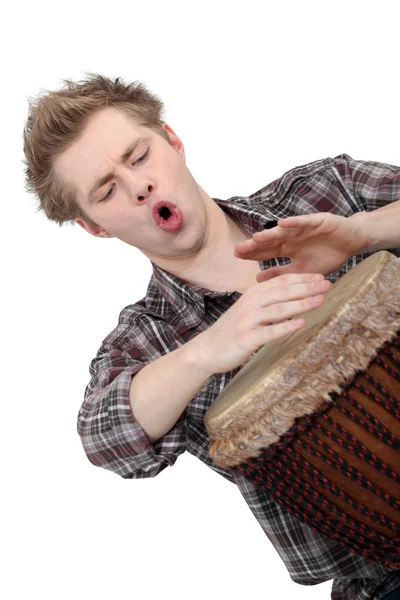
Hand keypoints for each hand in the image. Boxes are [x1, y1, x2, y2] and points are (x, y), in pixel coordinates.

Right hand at [194, 273, 330, 373]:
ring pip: (279, 309)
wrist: (207, 350)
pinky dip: (286, 327)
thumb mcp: (248, 310)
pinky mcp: (247, 338)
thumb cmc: (231, 331)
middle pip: (282, 292)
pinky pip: (270, 331)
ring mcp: (248, 320)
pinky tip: (302, 324)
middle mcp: (250, 303)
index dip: (302, 278)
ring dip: (301, 304)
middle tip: (327, 284)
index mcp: (252, 294)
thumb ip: (267, 301)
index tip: (321, 277)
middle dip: (306, 287)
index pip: (281, 282)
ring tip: (319, 300)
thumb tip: (292, 295)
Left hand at [233, 213, 368, 281]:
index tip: (236, 256)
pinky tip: (281, 224)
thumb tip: (257, 280)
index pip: (265, 251)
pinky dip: (293, 223)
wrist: (352, 242)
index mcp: (287, 248)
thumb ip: (281, 274)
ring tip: (256, 238)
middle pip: (270, 241)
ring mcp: (303, 228)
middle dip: (254, 245)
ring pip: (284, 232)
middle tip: (238, 249)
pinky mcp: (318, 221)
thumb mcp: (302, 271)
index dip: (252, 253)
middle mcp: (292, 237)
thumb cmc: (327, 255)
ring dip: (270, 234)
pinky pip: (304, 222)